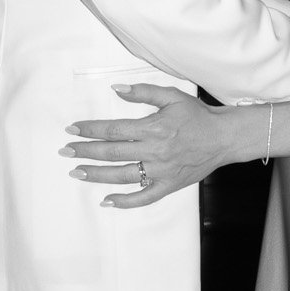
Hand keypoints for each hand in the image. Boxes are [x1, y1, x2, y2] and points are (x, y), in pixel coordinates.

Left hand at [62, 84, 233, 206]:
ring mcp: (161, 172)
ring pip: (122, 176)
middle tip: (65, 151)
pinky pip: (144, 198)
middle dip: (85, 151)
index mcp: (154, 128)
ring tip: (76, 171)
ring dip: (97, 175)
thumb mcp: (172, 96)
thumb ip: (143, 93)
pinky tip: (107, 201)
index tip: (72, 129)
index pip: (114, 130)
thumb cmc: (197, 116)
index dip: (90, 129)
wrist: (224, 137)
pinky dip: (125, 201)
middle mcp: (155, 152)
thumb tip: (115, 89)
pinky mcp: (169, 186)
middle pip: (112, 153)